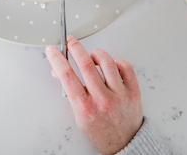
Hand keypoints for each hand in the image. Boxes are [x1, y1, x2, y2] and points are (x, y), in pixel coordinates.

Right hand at [46, 36, 142, 154]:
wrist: (123, 143)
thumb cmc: (99, 130)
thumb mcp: (78, 114)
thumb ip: (69, 92)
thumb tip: (59, 70)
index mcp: (84, 107)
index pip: (67, 76)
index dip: (57, 59)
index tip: (52, 50)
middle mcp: (102, 100)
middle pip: (86, 64)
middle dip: (74, 47)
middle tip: (70, 41)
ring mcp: (119, 95)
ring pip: (107, 62)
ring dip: (95, 53)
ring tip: (92, 55)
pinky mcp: (133, 91)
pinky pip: (125, 67)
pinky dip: (116, 61)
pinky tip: (110, 65)